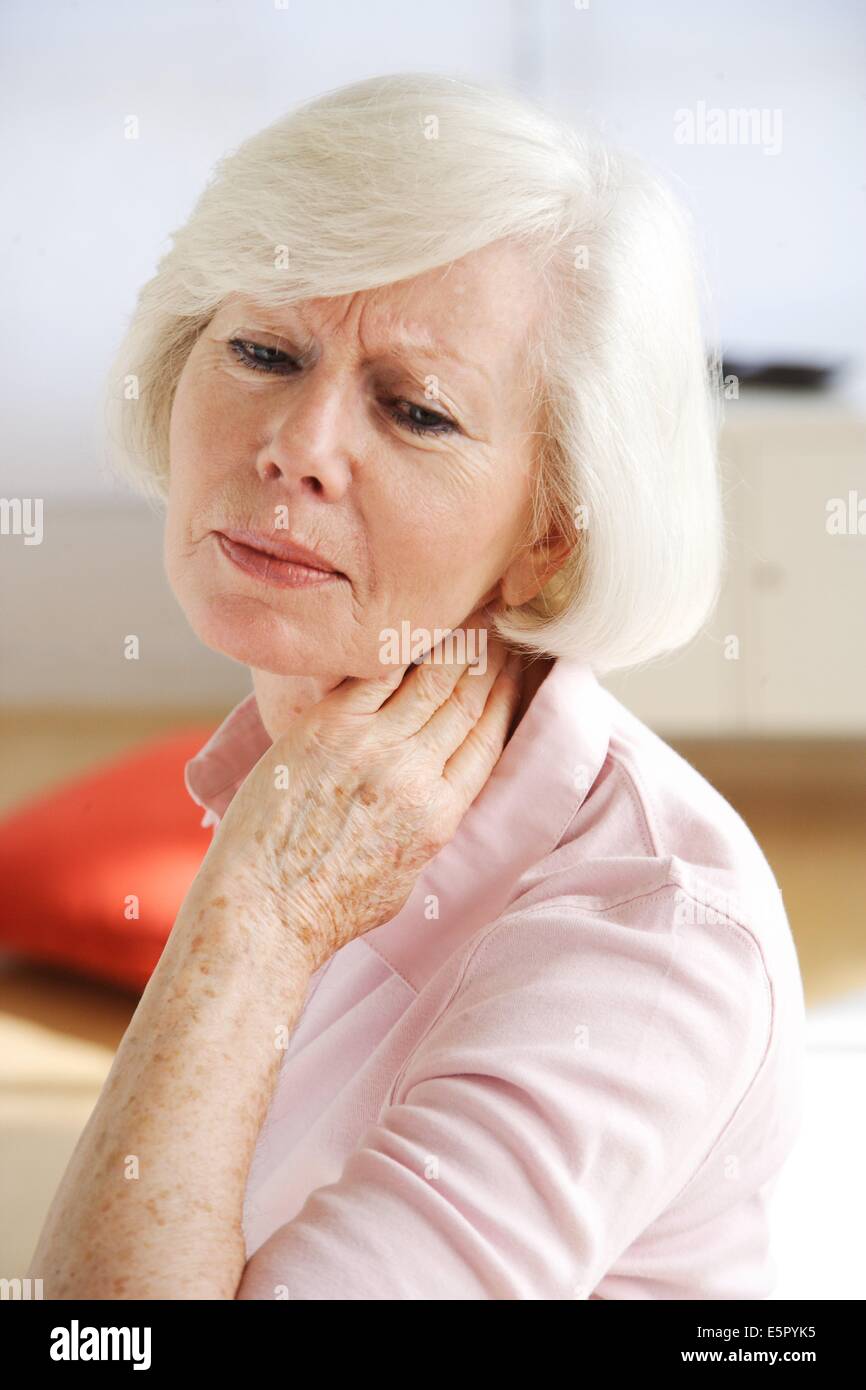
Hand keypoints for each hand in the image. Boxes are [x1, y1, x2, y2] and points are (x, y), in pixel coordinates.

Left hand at [199, 611, 524, 972]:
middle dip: (487, 661)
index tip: (513, 671)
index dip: (504, 698)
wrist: (264, 909)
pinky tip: (410, 628)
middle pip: (464, 702)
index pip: (487, 740)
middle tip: (498, 627)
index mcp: (439, 816)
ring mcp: (371, 748)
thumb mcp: (404, 879)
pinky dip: (398, 650)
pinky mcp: (326, 729)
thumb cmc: (327, 908)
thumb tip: (433, 797)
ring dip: (453, 645)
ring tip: (468, 618)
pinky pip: (374, 675)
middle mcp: (414, 775)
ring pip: (428, 681)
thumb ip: (427, 830)